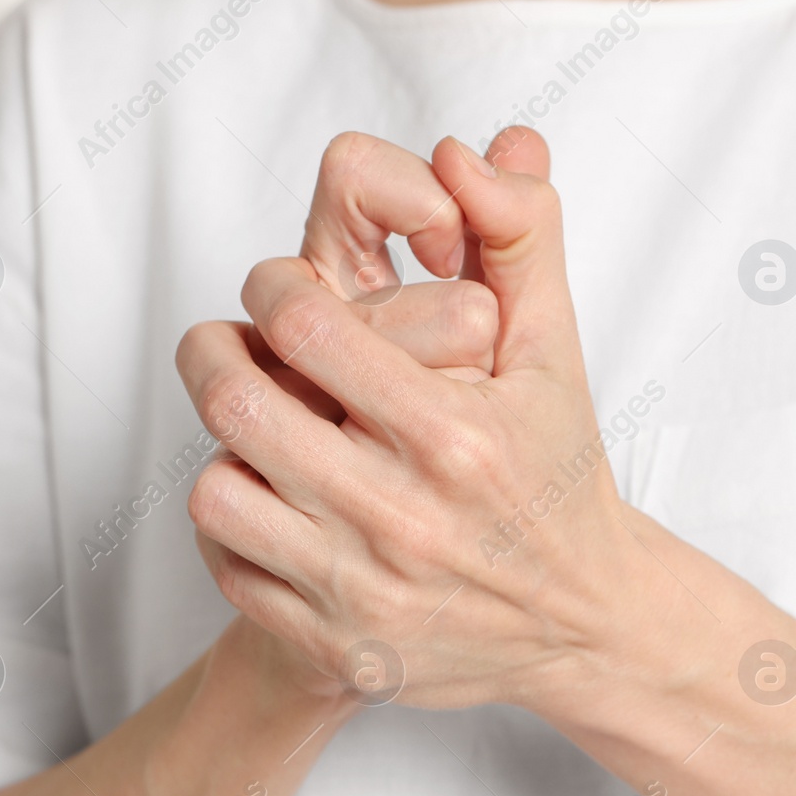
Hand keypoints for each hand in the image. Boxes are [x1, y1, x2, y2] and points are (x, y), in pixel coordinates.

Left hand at [177, 129, 647, 708]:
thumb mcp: (557, 355)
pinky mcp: (338, 646)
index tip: (282, 290)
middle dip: (212, 351)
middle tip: (229, 342)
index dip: (272, 284)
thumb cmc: (558, 477)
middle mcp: (403, 516)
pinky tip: (273, 499)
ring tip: (257, 428)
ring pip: (216, 492)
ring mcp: (364, 591)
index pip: (308, 323)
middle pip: (238, 402)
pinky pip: (229, 568)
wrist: (583, 624)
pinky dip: (234, 526)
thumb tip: (478, 150)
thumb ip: (521, 239)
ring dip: (223, 447)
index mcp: (455, 434)